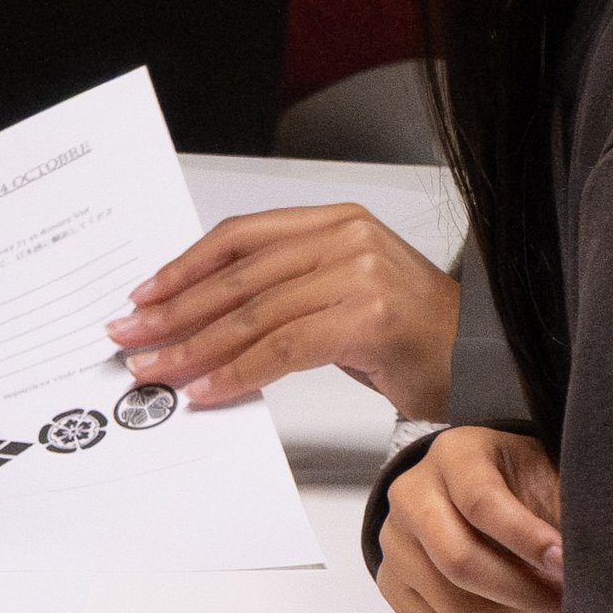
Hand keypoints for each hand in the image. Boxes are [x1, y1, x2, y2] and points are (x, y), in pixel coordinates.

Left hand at [109, 205, 459, 421]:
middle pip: (238, 276)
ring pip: (254, 314)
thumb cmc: (411, 337)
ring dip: (195, 348)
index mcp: (335, 221)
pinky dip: (238, 373)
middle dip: (176, 311)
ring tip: (157, 372)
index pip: (240, 237)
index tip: (145, 295)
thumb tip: (204, 319)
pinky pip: (283, 349)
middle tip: (131, 337)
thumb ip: (283, 294)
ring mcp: (359, 275)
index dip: (185, 266)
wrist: (481, 364)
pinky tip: (209, 391)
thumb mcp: (340, 295)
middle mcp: (345, 238)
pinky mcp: (368, 318)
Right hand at [376, 426, 564, 612]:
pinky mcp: (394, 587)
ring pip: (454, 607)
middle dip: (524, 594)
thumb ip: (559, 510)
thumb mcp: (540, 475)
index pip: (481, 502)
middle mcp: (410, 495)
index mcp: (452, 456)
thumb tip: (590, 563)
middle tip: (571, 610)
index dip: (527, 540)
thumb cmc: (518, 483)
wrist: (471, 494)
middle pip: (459, 561)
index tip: (568, 566)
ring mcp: (395, 544)